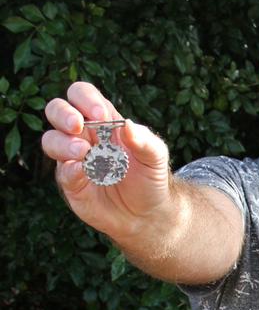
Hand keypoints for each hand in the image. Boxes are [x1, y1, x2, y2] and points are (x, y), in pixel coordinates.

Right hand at [42, 82, 170, 242]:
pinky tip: (84, 171)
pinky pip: (61, 171)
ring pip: (51, 140)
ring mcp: (75, 159)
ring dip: (63, 143)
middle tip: (77, 126)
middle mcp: (84, 136)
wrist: (147, 214)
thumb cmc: (151, 178)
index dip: (85, 99)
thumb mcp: (156, 156)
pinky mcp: (72, 183)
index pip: (82, 95)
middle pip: (57, 110)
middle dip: (62, 114)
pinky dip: (69, 169)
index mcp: (103, 121)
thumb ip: (144, 140)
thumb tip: (127, 125)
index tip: (101, 117)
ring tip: (84, 152)